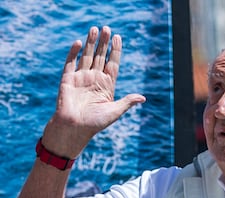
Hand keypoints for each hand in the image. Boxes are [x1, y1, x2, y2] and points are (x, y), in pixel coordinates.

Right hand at [43, 26, 145, 157]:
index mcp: (107, 86)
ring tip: (95, 29)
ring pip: (87, 56)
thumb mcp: (115, 111)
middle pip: (101, 57)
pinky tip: (80, 42)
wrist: (74, 129)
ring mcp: (81, 78)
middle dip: (104, 43)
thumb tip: (143, 98)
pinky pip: (71, 63)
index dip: (116, 51)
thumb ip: (127, 102)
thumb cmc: (95, 123)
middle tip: (107, 28)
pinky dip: (74, 53)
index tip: (119, 38)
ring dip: (91, 43)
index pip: (112, 64)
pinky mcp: (68, 80)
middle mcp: (94, 79)